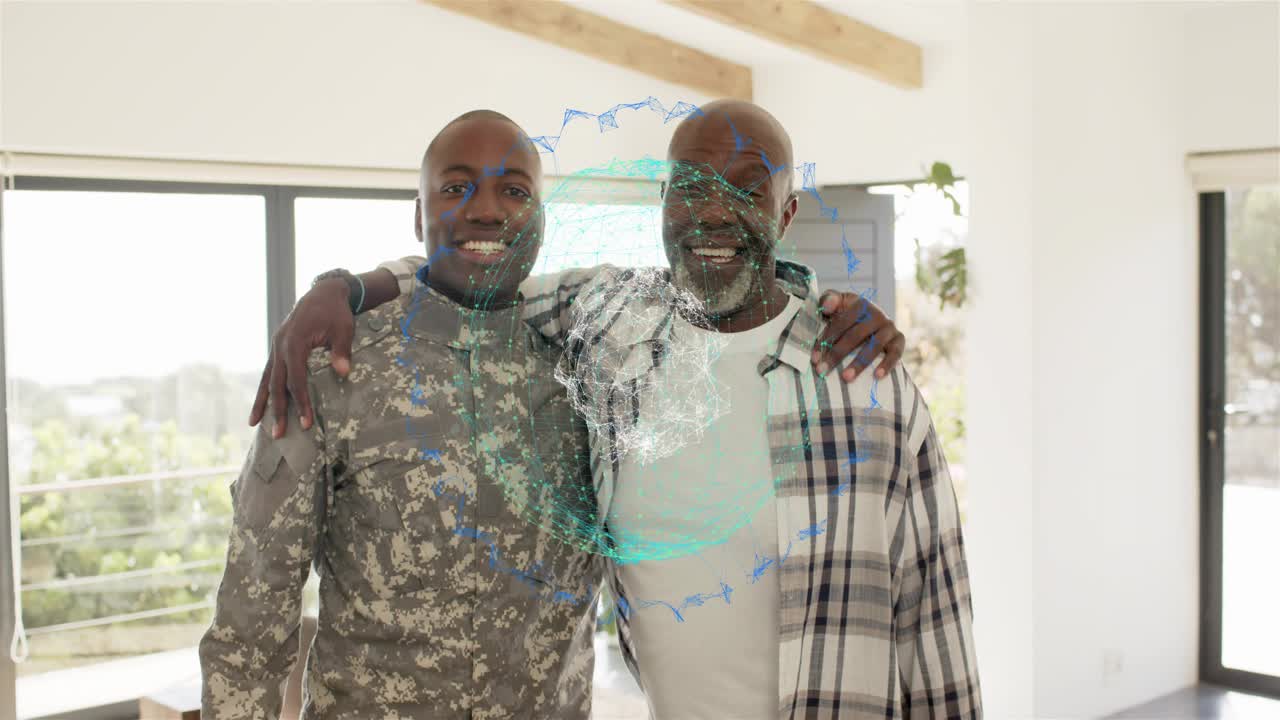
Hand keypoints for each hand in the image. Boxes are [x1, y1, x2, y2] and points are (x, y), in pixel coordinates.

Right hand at [248, 278, 354, 436]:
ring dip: (262, 402)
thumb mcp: (343, 329)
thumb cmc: (336, 312)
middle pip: (277, 384)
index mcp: (294, 342)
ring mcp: (276, 346)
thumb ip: (341, 351)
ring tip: (253, 424)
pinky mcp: (278, 347)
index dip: (302, 402)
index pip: (297, 380)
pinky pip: (269, 371)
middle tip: (278, 434)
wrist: (324, 293)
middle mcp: (280, 346)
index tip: (306, 423)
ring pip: (267, 379)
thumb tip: (343, 372)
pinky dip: (264, 388)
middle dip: (278, 410)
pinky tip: (260, 403)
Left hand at [811, 290, 905, 382]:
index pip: (840, 323)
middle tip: (822, 371)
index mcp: (859, 304)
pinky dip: (887, 364)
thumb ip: (828, 300)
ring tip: (845, 378)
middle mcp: (877, 314)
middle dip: (837, 354)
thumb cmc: (849, 314)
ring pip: (875, 345)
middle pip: (855, 335)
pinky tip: (877, 376)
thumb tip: (826, 306)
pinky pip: (896, 353)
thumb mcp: (838, 304)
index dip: (826, 340)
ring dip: (859, 363)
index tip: (814, 359)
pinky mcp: (899, 339)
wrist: (873, 318)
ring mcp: (889, 327)